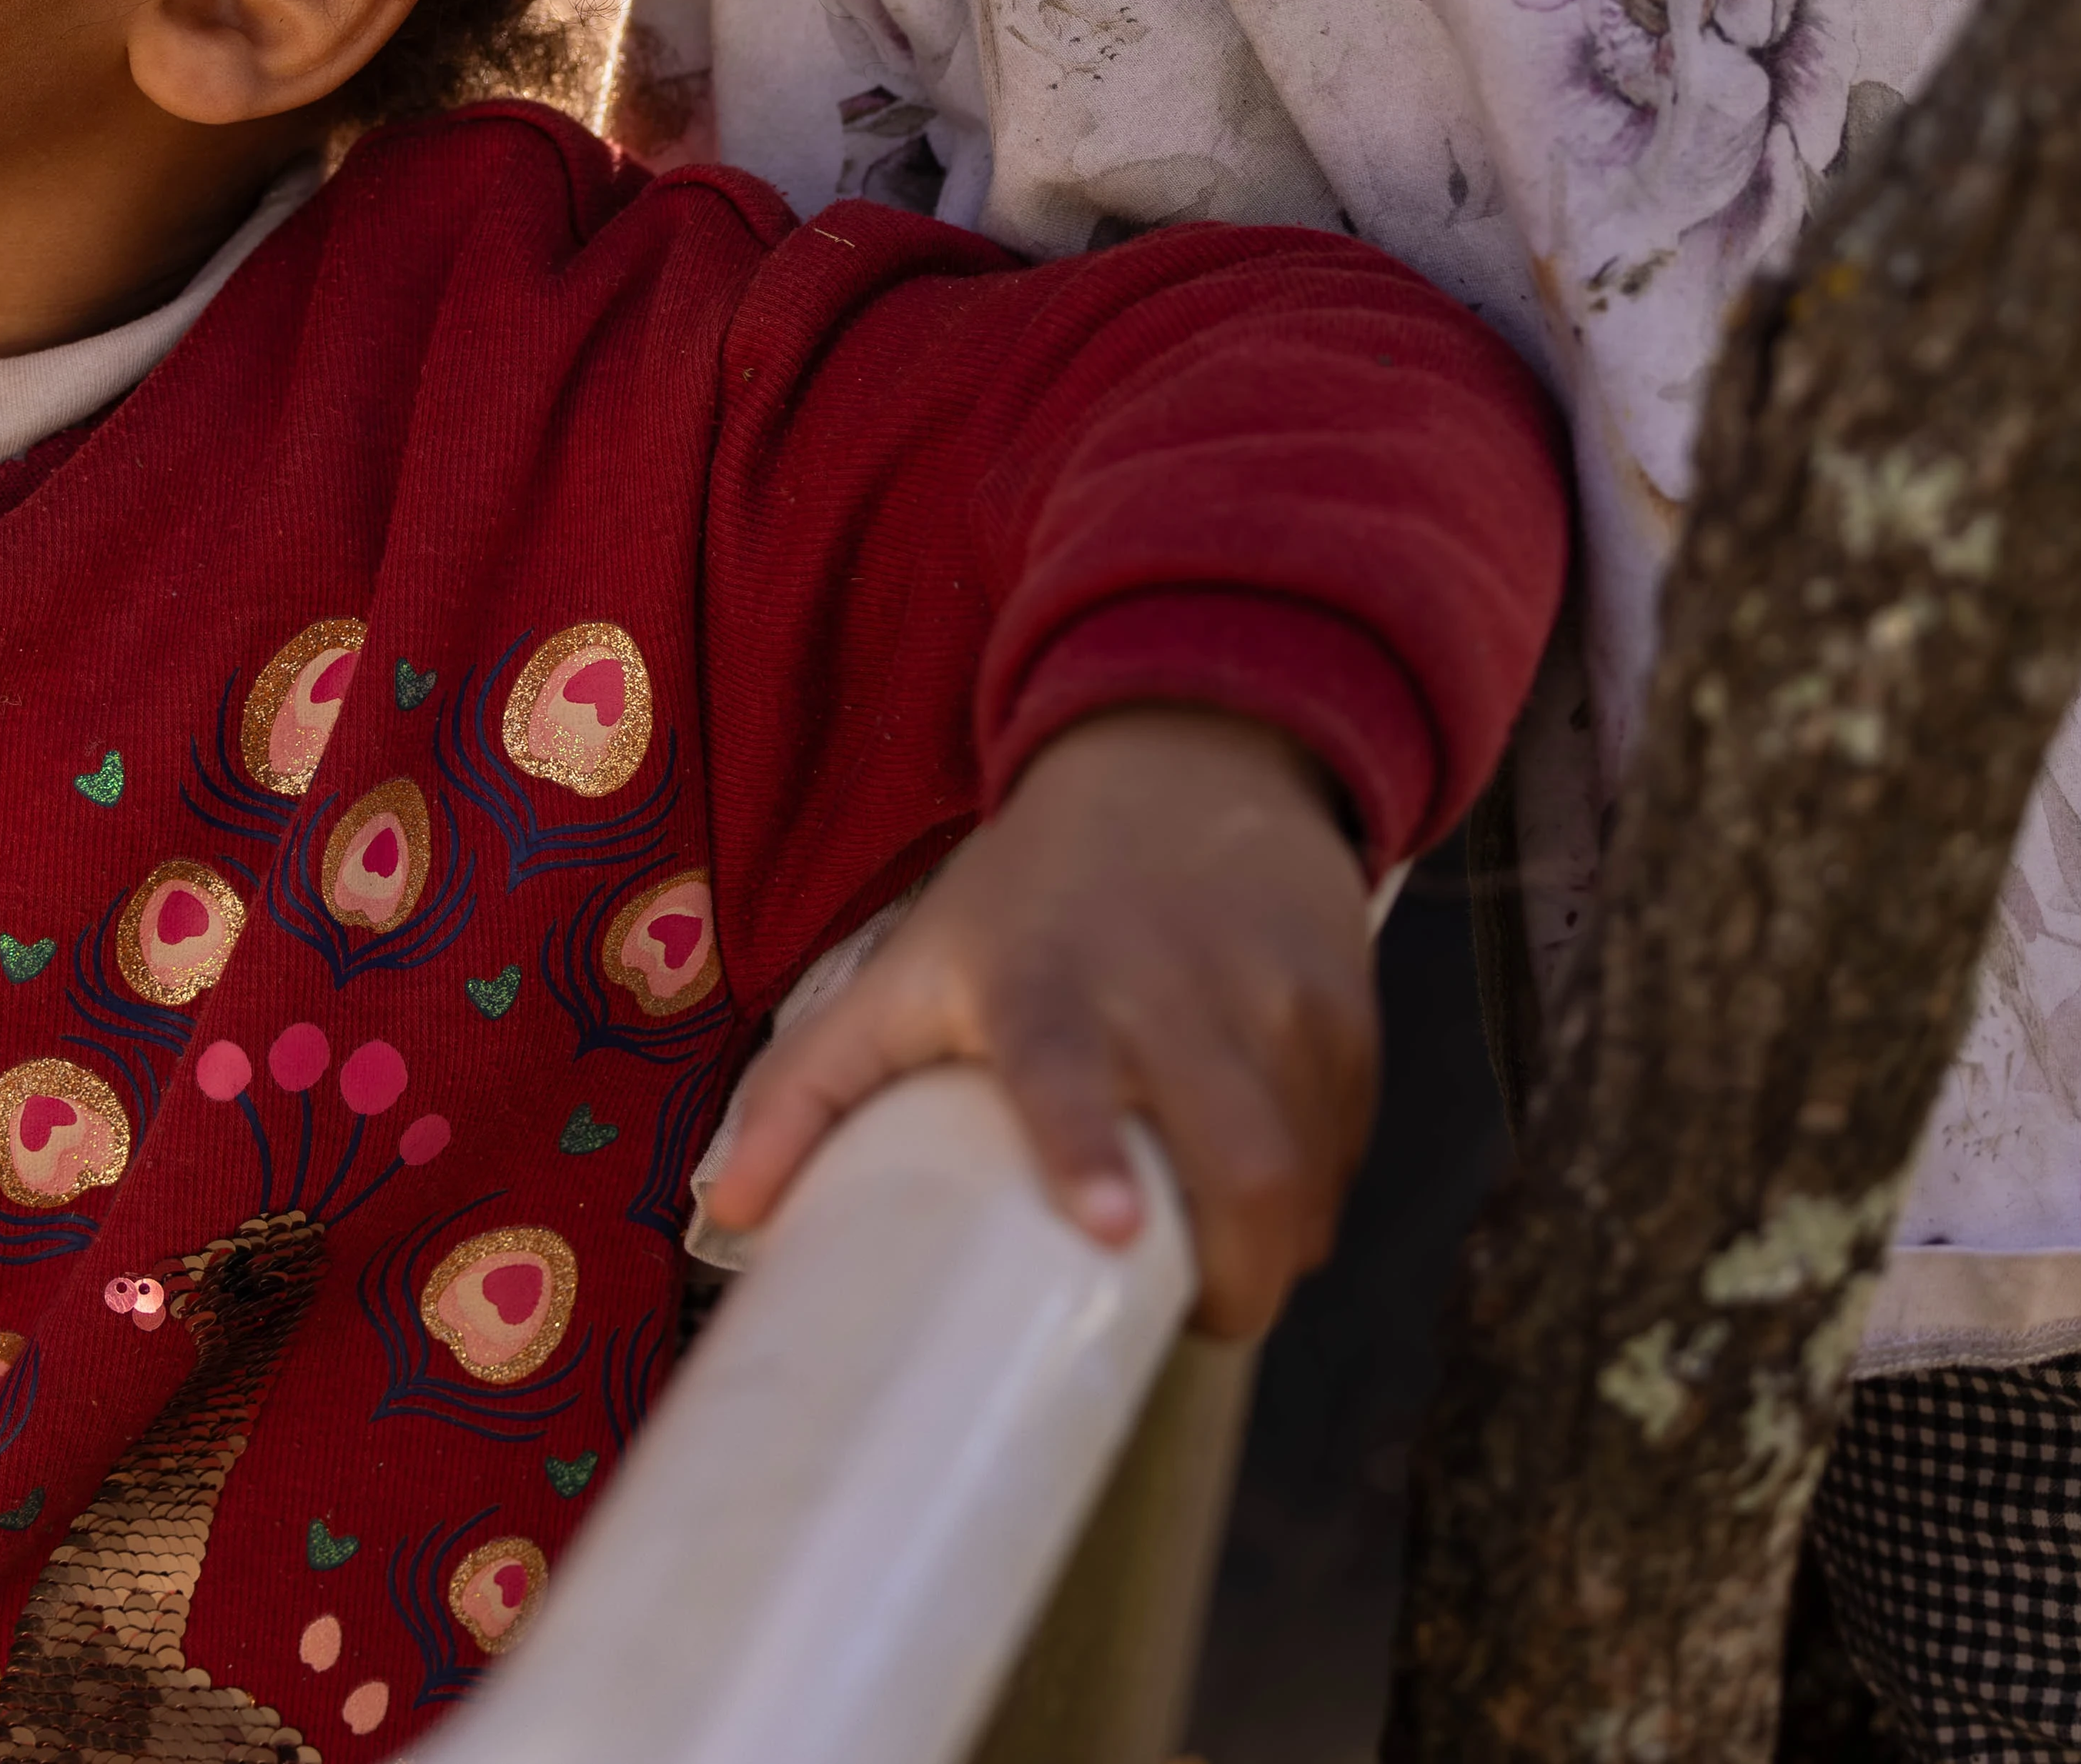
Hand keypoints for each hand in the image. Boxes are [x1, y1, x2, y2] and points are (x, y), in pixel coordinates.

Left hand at [699, 712, 1376, 1338]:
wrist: (1181, 759)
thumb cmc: (1027, 898)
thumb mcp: (910, 967)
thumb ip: (814, 1086)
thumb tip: (728, 1213)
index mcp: (1046, 981)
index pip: (1068, 1068)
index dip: (1086, 1147)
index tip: (1113, 1226)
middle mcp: (1173, 987)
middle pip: (1242, 1159)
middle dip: (1241, 1272)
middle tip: (1204, 1320)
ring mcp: (1276, 997)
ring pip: (1310, 1170)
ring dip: (1283, 1246)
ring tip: (1234, 1273)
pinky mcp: (1349, 1008)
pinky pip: (1352, 1142)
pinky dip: (1323, 1192)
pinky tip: (1281, 1203)